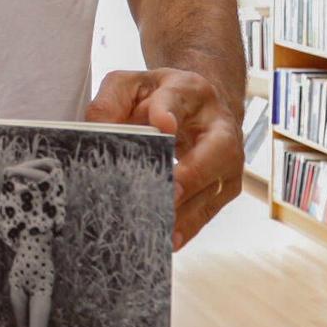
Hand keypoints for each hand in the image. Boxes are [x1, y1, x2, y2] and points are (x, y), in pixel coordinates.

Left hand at [87, 68, 241, 249]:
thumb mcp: (130, 86)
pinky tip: (170, 240)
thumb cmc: (158, 98)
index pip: (178, 99)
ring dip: (187, 210)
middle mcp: (218, 126)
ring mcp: (228, 159)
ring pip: (214, 187)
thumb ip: (110, 101)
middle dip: (194, 173)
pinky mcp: (227, 186)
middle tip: (170, 191)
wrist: (197, 106)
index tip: (162, 123)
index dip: (168, 111)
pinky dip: (190, 226)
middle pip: (216, 149)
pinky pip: (210, 210)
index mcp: (190, 91)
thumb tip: (97, 129)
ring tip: (161, 227)